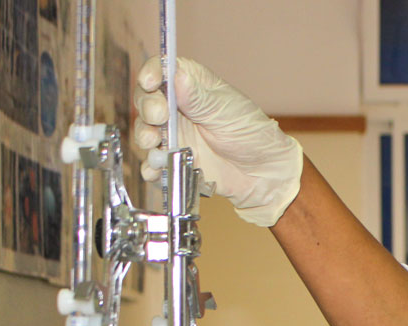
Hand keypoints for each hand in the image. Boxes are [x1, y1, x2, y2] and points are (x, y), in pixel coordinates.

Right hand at [134, 57, 302, 226]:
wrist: (263, 173)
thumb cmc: (250, 133)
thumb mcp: (226, 110)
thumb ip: (198, 97)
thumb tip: (176, 76)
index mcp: (191, 85)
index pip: (162, 71)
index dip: (152, 74)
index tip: (150, 82)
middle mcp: (177, 108)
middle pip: (146, 100)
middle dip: (147, 108)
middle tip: (158, 117)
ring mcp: (173, 134)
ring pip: (145, 131)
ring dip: (144, 136)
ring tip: (154, 142)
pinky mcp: (173, 160)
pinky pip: (153, 164)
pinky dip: (151, 167)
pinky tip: (157, 168)